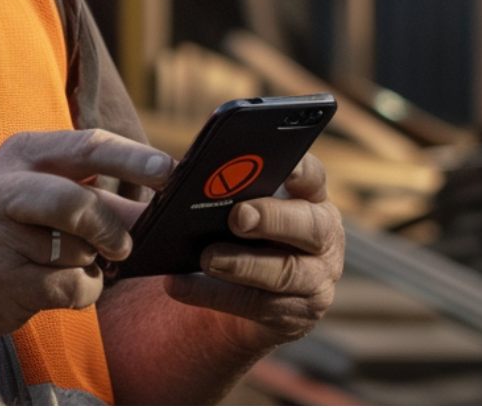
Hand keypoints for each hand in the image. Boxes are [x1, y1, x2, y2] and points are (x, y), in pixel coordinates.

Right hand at [0, 129, 174, 335]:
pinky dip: (82, 291)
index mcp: (24, 154)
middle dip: (111, 227)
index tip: (169, 172)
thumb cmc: (1, 219)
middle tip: (123, 245)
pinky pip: (69, 290)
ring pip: (79, 254)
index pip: (87, 147)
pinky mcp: (2, 284)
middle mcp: (6, 191)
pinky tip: (62, 286)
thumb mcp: (35, 185)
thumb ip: (91, 191)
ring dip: (92, 266)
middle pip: (77, 204)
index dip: (133, 159)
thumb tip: (155, 209)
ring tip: (72, 263)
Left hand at [163, 153, 343, 344]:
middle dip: (273, 219)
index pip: (312, 178)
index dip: (301, 171)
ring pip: (285, 272)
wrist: (239, 295)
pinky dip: (213, 295)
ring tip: (207, 258)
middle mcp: (323, 238)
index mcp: (309, 199)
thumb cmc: (235, 235)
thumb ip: (203, 185)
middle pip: (310, 226)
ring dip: (243, 264)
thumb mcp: (228, 207)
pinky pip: (256, 306)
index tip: (285, 167)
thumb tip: (158, 168)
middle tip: (238, 217)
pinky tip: (180, 284)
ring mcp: (316, 279)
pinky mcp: (297, 315)